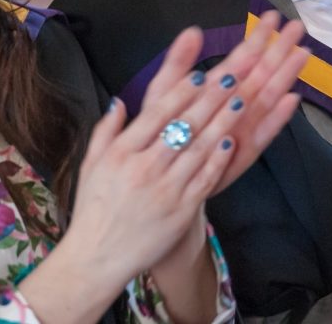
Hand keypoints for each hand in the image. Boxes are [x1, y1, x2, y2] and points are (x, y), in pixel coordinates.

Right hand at [18, 19, 305, 321]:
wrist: (99, 256)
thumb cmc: (95, 207)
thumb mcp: (91, 163)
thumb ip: (106, 130)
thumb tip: (120, 102)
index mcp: (122, 153)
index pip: (156, 115)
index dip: (180, 93)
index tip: (199, 74)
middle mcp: (144, 168)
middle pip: (183, 127)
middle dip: (209, 100)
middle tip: (231, 76)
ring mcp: (165, 190)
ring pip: (199, 150)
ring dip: (222, 123)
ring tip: (240, 101)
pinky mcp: (180, 211)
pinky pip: (203, 181)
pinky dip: (218, 161)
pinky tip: (231, 142)